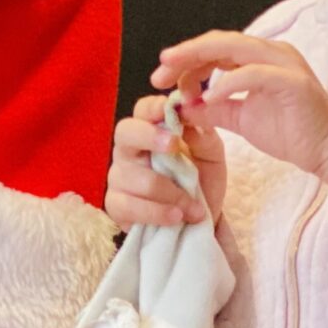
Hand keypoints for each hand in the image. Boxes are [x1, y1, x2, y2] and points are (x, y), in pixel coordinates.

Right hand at [106, 93, 228, 226]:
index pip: (143, 110)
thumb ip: (204, 135)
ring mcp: (118, 177)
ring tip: (194, 208)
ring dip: (170, 193)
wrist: (201, 220)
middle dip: (148, 136)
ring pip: (135, 176)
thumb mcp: (211, 156)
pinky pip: (130, 206)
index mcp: (151, 131)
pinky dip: (158, 212)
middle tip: (173, 145)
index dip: (153, 108)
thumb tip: (191, 113)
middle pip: (124, 132)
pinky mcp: (115, 205)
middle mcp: (129, 150)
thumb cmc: (202, 180)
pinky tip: (176, 217)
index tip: (169, 110)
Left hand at [156, 31, 327, 196]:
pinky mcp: (294, 81)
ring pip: (234, 48)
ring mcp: (284, 63)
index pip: (214, 48)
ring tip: (174, 77)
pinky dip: (229, 83)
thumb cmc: (289, 132)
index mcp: (258, 58)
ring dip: (200, 61)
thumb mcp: (238, 118)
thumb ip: (211, 108)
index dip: (185, 60)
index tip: (160, 78)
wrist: (326, 152)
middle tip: (158, 72)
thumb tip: (178, 106)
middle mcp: (271, 53)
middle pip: (219, 42)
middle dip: (185, 55)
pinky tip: (209, 97)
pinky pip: (255, 74)